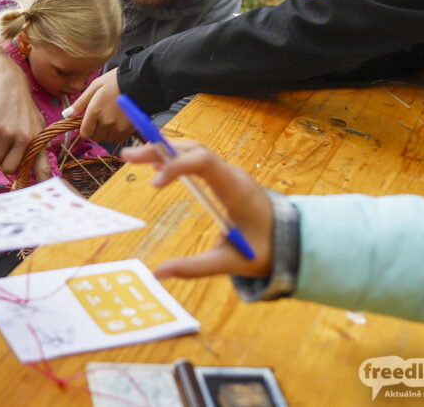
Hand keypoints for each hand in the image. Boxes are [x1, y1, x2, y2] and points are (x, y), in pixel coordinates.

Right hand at [0, 65, 49, 178]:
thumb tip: (41, 160)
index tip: (35, 193)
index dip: (39, 182)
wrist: (8, 83)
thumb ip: (38, 142)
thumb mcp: (37, 122)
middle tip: (1, 153)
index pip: (42, 167)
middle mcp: (25, 139)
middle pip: (9, 169)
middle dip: (2, 164)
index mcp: (38, 140)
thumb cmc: (22, 105)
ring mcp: (8, 134)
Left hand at [67, 70, 133, 142]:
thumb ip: (80, 103)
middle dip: (96, 130)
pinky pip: (119, 139)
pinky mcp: (129, 130)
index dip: (85, 128)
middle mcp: (106, 123)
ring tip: (112, 119)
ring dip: (107, 132)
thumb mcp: (94, 87)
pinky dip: (118, 133)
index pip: (85, 133)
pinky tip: (120, 122)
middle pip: (96, 137)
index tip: (89, 122)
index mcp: (95, 112)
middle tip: (102, 118)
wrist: (140, 81)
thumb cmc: (115, 81)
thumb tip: (66, 115)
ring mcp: (118, 128)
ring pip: (107, 139)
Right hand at [121, 141, 273, 279]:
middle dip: (160, 149)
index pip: (204, 162)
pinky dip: (175, 157)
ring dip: (164, 150)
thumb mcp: (231, 263)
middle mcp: (232, 174)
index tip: (154, 186)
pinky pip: (197, 158)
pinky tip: (155, 164)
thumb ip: (194, 268)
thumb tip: (158, 274)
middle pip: (193, 148)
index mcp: (236, 189)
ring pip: (194, 149)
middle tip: (127, 157)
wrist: (296, 240)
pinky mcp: (224, 177)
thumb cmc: (266, 251)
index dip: (176, 166)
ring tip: (133, 157)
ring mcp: (228, 173)